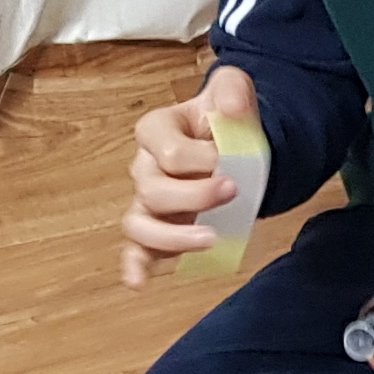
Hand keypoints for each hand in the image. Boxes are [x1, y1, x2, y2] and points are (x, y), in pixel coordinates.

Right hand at [120, 65, 260, 285]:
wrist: (238, 149)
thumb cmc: (227, 120)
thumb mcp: (234, 91)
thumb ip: (232, 89)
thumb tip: (229, 108)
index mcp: (156, 130)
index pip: (168, 150)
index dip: (201, 158)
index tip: (229, 158)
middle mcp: (144, 167)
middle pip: (154, 189)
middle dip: (196, 195)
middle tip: (234, 191)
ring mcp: (148, 202)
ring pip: (140, 223)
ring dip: (174, 235)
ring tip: (211, 238)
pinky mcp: (157, 230)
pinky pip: (136, 251)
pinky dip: (135, 267)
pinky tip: (139, 284)